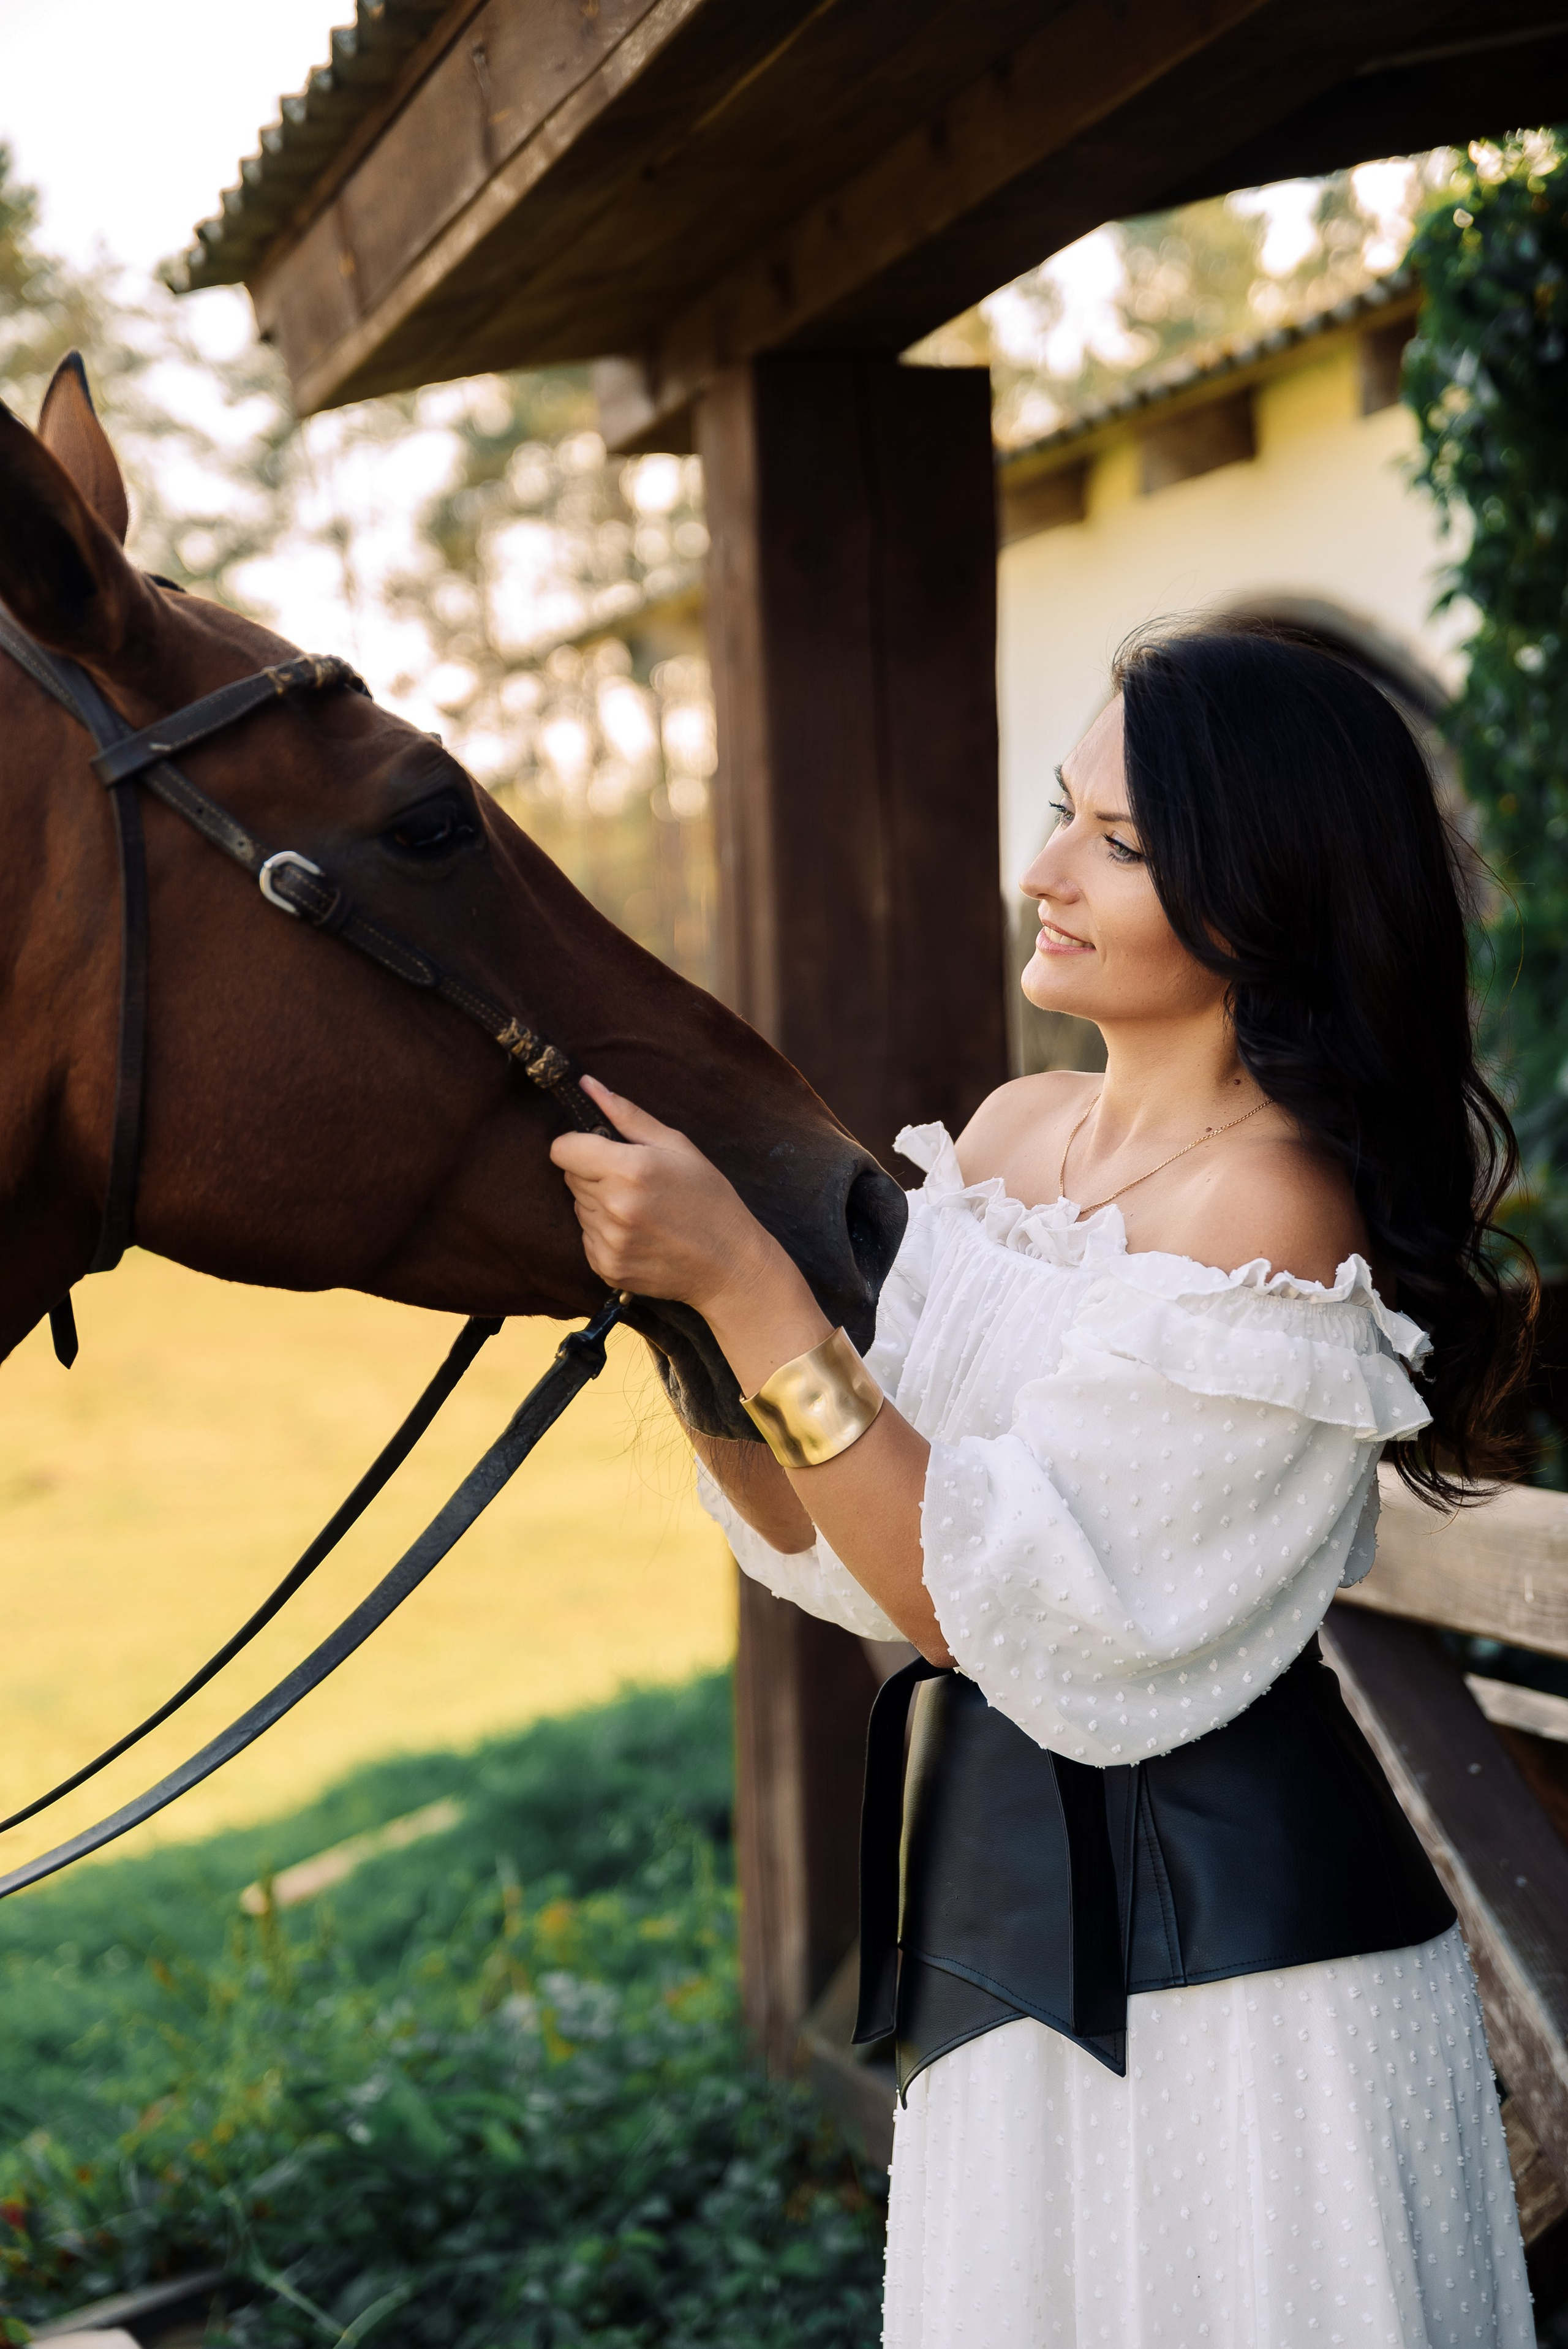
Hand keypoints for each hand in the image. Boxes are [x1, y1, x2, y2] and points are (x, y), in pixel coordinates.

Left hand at [551, 1078, 830, 1390]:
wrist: (730, 1264)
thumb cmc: (709, 1198)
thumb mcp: (677, 1146)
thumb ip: (627, 1115)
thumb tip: (587, 1085)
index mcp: (629, 1169)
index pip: (562, 1150)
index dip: (578, 1145)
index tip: (599, 1150)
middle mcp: (613, 1207)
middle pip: (570, 1177)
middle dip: (594, 1173)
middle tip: (635, 1182)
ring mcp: (609, 1241)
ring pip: (579, 1207)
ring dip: (600, 1204)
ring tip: (641, 1210)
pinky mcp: (607, 1267)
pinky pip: (586, 1238)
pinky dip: (605, 1233)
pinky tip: (639, 1233)